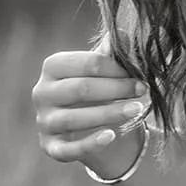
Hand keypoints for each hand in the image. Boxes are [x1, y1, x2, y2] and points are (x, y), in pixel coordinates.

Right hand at [32, 50, 151, 163]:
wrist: (90, 124)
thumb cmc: (98, 87)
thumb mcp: (105, 68)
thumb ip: (113, 52)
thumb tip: (127, 36)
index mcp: (53, 66)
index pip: (86, 64)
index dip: (115, 69)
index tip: (139, 74)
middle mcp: (42, 92)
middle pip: (80, 89)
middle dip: (115, 89)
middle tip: (143, 90)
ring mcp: (44, 121)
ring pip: (73, 119)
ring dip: (109, 114)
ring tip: (136, 110)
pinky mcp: (50, 147)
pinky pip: (68, 149)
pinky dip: (89, 144)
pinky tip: (111, 136)